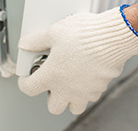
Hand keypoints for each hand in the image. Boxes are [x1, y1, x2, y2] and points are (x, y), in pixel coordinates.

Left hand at [18, 7, 137, 114]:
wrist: (112, 37)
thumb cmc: (85, 34)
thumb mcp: (56, 31)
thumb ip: (37, 39)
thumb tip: (24, 44)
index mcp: (51, 75)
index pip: (29, 88)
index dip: (25, 82)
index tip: (28, 77)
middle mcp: (66, 88)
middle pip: (53, 106)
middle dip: (51, 95)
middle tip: (55, 79)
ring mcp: (84, 91)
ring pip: (74, 106)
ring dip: (71, 97)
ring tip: (72, 80)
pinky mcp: (100, 88)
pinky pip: (91, 95)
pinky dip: (88, 89)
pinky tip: (88, 74)